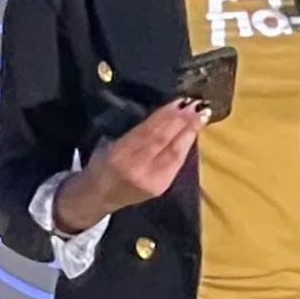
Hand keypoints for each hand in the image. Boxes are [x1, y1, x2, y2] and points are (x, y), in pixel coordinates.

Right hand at [53, 100, 205, 233]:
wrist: (97, 198)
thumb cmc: (101, 164)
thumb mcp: (108, 143)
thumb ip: (133, 131)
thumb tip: (163, 113)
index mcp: (118, 155)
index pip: (148, 132)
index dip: (166, 117)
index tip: (180, 101)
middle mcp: (136, 169)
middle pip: (164, 141)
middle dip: (183, 122)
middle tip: (198, 105)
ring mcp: (151, 181)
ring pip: (175, 153)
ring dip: (190, 133)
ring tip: (202, 116)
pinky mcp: (161, 188)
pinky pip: (177, 164)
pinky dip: (186, 147)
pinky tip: (193, 134)